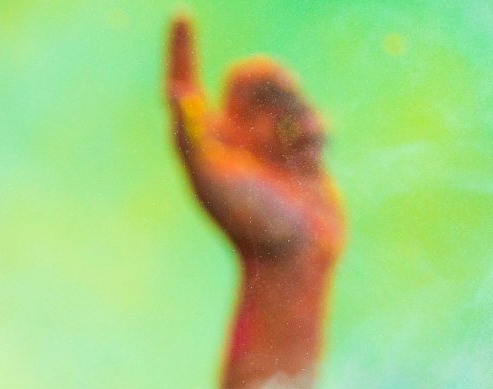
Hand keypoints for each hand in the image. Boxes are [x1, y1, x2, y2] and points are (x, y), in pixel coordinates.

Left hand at [166, 13, 343, 267]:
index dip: (182, 50)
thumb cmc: (247, 223)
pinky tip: (312, 158)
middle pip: (250, 76)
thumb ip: (193, 136)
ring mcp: (271, 143)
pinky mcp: (303, 152)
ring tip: (299, 147)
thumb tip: (177, 95)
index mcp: (206, 140)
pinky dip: (315, 134)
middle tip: (278, 86)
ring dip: (296, 112)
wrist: (292, 259)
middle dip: (268, 77)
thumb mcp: (212, 179)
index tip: (182, 13)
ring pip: (288, 95)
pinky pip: (314, 119)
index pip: (187, 84)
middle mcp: (236, 137)